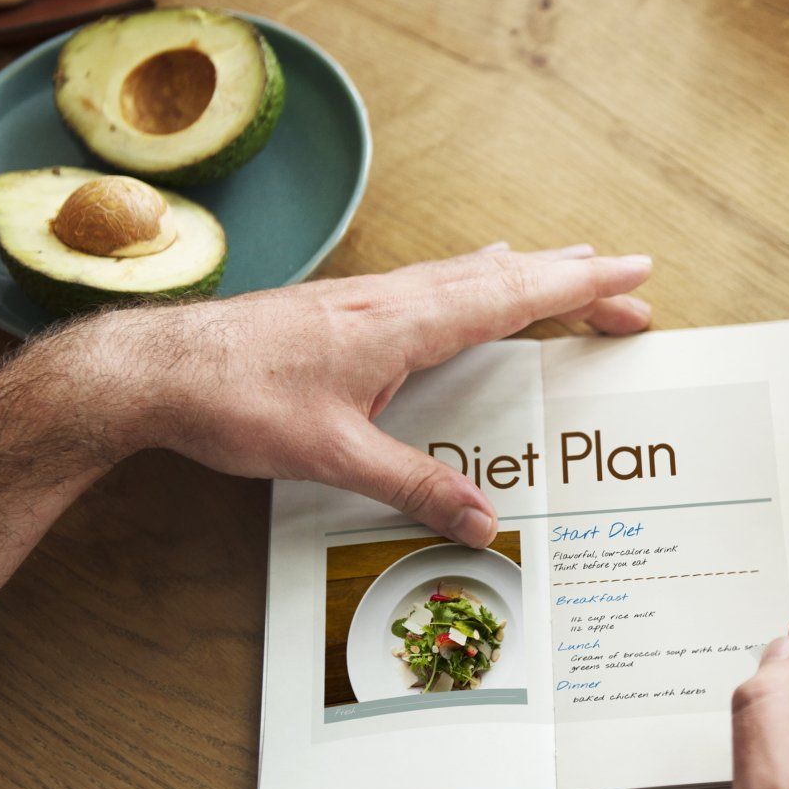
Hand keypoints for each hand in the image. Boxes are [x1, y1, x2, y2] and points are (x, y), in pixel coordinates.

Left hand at [70, 243, 652, 545]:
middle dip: (574, 278)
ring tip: (571, 266)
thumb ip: (414, 487)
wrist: (154, 369)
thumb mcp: (332, 456)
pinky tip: (473, 277)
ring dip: (529, 271)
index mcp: (403, 323)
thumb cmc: (235, 402)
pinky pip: (435, 279)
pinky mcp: (345, 308)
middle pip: (505, 276)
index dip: (580, 286)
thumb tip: (483, 523)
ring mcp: (368, 297)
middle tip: (631, 284)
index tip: (634, 275)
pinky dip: (478, 276)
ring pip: (469, 272)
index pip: (514, 295)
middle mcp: (393, 298)